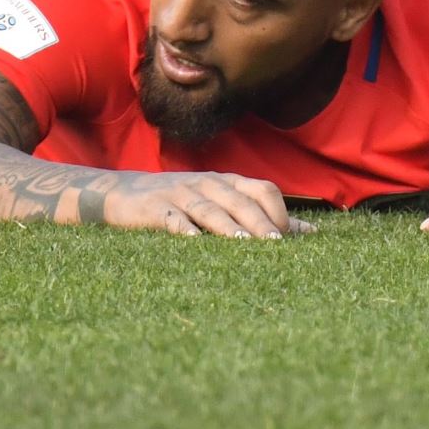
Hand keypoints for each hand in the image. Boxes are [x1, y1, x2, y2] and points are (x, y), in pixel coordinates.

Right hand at [100, 171, 315, 237]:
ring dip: (228, 227)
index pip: (261, 189)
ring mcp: (180, 194)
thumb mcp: (220, 200)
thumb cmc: (182, 201)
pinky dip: (185, 229)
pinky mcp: (154, 208)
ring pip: (210, 210)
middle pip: (240, 201)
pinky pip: (172, 218)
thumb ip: (260, 214)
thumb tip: (306, 232)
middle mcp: (207, 185)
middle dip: (259, 223)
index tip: (288, 240)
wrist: (122, 193)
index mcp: (226, 183)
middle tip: (276, 245)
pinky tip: (195, 243)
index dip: (277, 211)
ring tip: (245, 245)